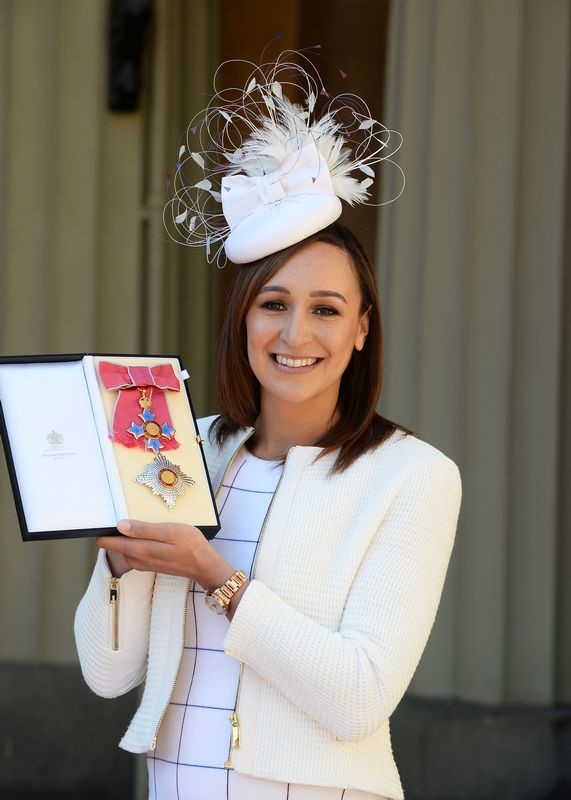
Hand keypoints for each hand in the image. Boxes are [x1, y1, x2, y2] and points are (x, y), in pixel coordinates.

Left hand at [96, 519, 240, 593]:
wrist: (204, 566)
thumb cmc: (190, 545)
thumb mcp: (169, 531)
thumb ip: (144, 529)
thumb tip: (120, 526)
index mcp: (140, 550)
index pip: (111, 543)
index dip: (103, 532)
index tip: (99, 521)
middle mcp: (138, 559)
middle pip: (116, 546)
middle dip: (113, 533)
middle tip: (115, 517)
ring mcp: (144, 563)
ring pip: (126, 550)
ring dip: (124, 538)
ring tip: (128, 523)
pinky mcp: (151, 564)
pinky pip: (135, 553)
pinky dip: (133, 544)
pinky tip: (143, 535)